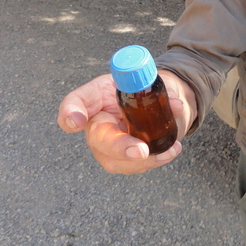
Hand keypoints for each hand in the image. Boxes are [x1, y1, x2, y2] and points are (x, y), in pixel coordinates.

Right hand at [57, 72, 194, 174]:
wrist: (152, 102)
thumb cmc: (139, 88)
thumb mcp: (144, 78)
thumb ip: (160, 89)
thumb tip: (175, 105)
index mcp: (95, 98)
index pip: (74, 103)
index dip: (70, 113)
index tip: (77, 120)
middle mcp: (96, 124)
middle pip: (98, 140)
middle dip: (120, 148)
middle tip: (140, 150)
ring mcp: (105, 146)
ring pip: (116, 161)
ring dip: (145, 160)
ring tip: (169, 150)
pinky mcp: (120, 160)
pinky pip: (133, 166)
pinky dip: (155, 160)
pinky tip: (171, 151)